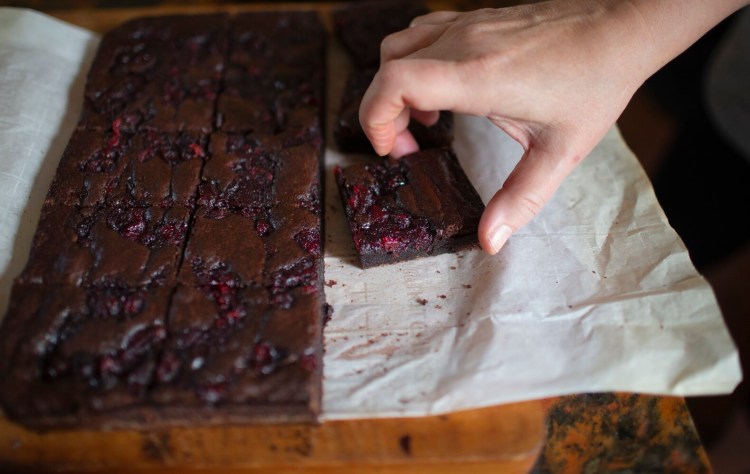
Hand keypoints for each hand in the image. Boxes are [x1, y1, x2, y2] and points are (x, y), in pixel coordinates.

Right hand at [359, 0, 747, 253]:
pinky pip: (422, 35)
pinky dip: (415, 64)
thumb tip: (489, 241)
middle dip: (384, 112)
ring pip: (400, 46)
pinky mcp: (475, 18)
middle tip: (410, 147)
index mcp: (480, 76)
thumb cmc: (594, 84)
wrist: (620, 28)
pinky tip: (442, 90)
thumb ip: (521, 199)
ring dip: (397, 86)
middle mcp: (465, 43)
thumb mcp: (560, 152)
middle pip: (388, 67)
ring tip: (423, 120)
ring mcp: (468, 25)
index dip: (376, 118)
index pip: (396, 82)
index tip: (393, 150)